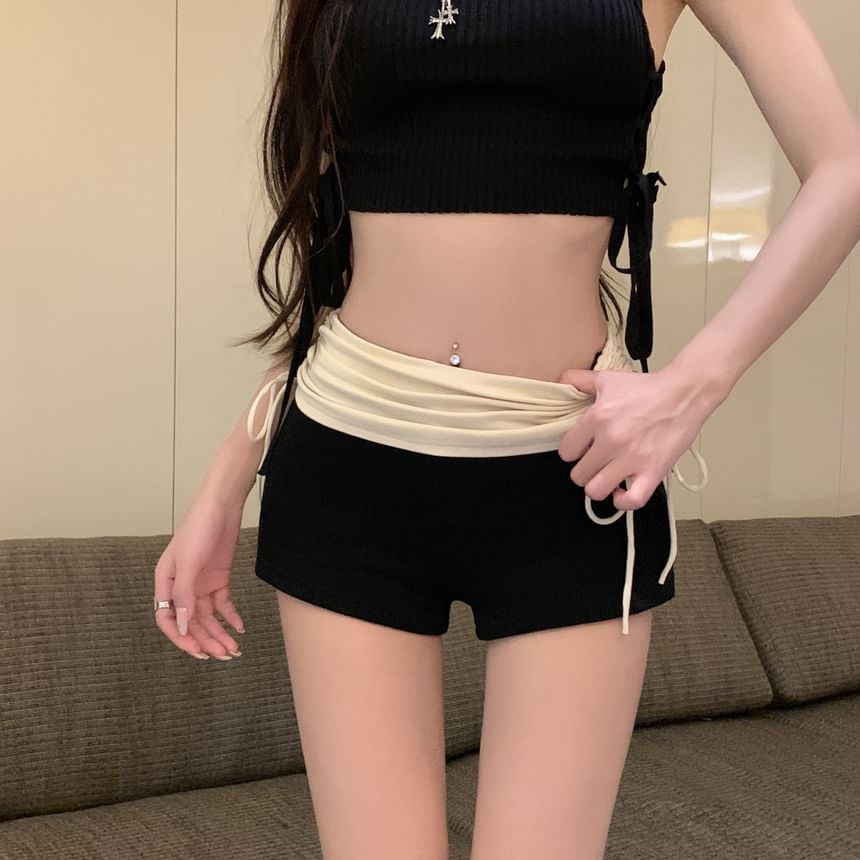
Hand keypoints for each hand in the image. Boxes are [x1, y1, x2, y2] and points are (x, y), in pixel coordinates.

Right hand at [153, 492, 246, 660]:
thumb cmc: (198, 528)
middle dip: (205, 640)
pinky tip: (239, 627)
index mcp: (165, 583)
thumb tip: (180, 626)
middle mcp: (181, 587)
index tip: (198, 652)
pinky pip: (222, 604)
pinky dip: (230, 617)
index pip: (166, 620)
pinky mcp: (218, 579)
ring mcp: (200, 584)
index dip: (180, 638)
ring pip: (207, 617)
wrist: (222, 506)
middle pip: (190, 622)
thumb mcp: (189, 562)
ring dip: (219, 633)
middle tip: (223, 655)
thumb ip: (184, 594)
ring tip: (233, 648)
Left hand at [556, 364, 712, 510]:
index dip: (572, 453)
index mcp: (597, 418)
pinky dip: (623, 501)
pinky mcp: (653, 471)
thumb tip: (562, 382)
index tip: (582, 450)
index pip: (566, 451)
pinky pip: (631, 500)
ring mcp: (632, 459)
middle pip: (578, 475)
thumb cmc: (648, 389)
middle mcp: (611, 441)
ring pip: (596, 491)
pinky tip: (622, 491)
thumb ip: (580, 381)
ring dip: (599, 487)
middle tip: (595, 464)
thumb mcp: (607, 379)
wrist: (684, 393)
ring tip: (606, 477)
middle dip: (584, 471)